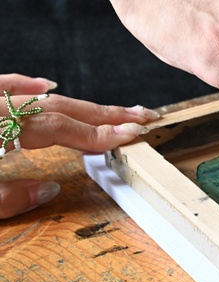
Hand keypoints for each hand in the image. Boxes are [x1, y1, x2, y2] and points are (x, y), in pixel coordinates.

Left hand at [0, 73, 154, 218]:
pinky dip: (26, 84)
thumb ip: (8, 198)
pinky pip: (3, 86)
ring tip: (112, 110)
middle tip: (141, 116)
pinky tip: (48, 85)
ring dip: (77, 103)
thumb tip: (49, 190)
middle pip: (58, 107)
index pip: (61, 127)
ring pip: (37, 96)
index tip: (132, 133)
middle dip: (104, 113)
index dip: (99, 132)